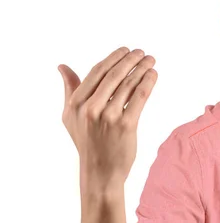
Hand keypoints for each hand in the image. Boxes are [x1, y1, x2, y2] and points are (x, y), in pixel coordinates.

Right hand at [58, 47, 156, 191]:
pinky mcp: (126, 125)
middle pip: (114, 75)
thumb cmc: (87, 142)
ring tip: (150, 61)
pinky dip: (148, 82)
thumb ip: (70, 89)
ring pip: (128, 84)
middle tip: (142, 53)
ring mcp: (108, 116)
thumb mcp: (71, 117)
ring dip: (142, 68)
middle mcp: (90, 108)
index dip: (113, 58)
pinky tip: (153, 75)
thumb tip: (62, 67)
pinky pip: (139, 96)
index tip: (125, 50)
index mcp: (76, 104)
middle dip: (130, 60)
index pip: (96, 72)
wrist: (100, 172)